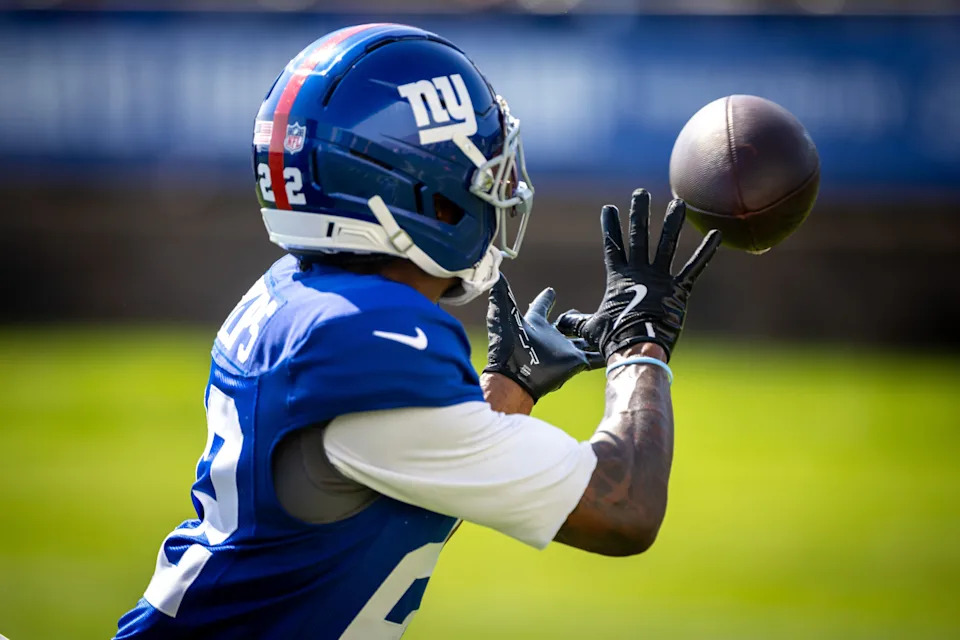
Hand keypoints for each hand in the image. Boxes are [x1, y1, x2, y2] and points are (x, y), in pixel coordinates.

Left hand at [484, 276, 603, 401]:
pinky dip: (605, 352)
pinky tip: (619, 344)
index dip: (545, 299)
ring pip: (584, 339)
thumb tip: (497, 273)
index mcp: (535, 324)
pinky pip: (595, 355)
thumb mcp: (503, 316)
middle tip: (584, 311)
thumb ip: (502, 295)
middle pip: (567, 324)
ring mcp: (565, 349)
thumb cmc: (508, 346)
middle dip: (576, 318)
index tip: (550, 291)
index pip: (541, 307)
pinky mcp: (575, 362)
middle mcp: (552, 336)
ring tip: (611, 325)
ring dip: (595, 333)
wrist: (516, 377)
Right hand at [556, 189, 720, 361]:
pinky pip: (695, 267)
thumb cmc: (613, 339)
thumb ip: (576, 321)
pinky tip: (716, 234)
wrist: (636, 347)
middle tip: (640, 193)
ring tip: (679, 203)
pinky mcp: (679, 289)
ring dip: (673, 222)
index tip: (609, 208)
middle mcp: (639, 272)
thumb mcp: (590, 327)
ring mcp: (660, 278)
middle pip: (638, 235)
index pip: (613, 246)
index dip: (610, 227)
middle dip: (639, 213)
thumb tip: (561, 323)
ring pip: (667, 243)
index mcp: (618, 278)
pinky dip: (706, 251)